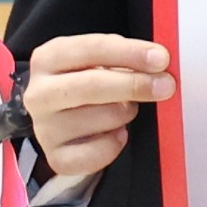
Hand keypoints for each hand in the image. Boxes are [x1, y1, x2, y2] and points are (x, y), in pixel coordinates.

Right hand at [22, 31, 169, 180]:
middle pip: (91, 86)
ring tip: (124, 109)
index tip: (161, 59)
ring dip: (125, 114)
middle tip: (166, 86)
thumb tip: (159, 65)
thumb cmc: (86, 81)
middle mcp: (40, 93)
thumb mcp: (99, 60)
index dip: (130, 53)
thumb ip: (124, 58)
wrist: (61, 117)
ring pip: (101, 119)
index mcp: (49, 58)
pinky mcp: (56, 157)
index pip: (91, 49)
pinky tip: (116, 133)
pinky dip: (115, 144)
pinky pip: (97, 154)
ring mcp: (45, 128)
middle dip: (134, 85)